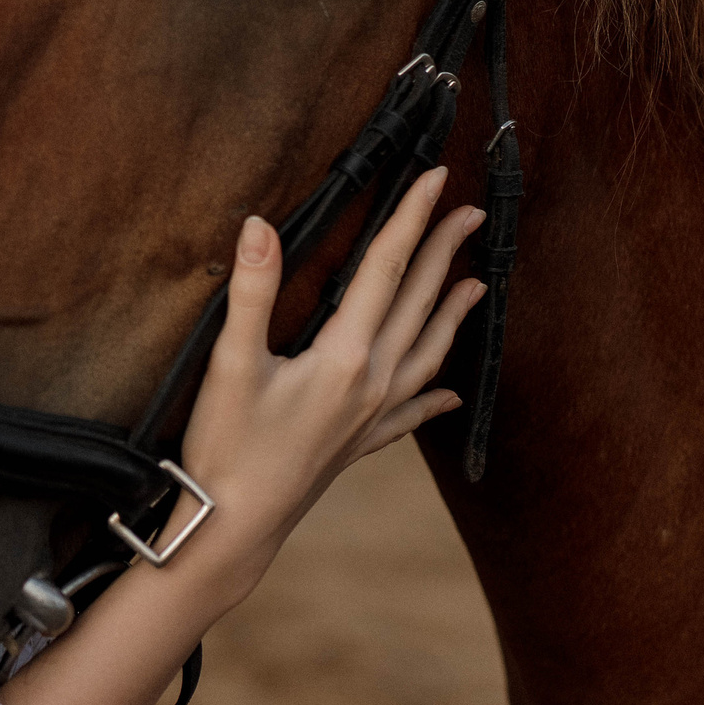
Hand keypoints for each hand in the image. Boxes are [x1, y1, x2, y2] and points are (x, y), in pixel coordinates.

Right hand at [174, 167, 484, 606]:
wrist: (233, 526)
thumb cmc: (227, 447)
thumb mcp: (231, 363)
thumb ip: (251, 290)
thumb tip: (260, 226)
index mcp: (345, 355)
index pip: (386, 268)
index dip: (410, 217)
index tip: (436, 178)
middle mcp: (372, 382)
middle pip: (418, 302)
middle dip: (443, 253)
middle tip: (468, 213)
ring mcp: (372, 416)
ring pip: (428, 353)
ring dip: (452, 315)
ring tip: (476, 286)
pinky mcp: (361, 444)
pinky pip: (413, 413)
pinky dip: (437, 397)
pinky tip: (453, 395)